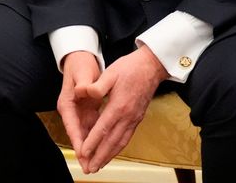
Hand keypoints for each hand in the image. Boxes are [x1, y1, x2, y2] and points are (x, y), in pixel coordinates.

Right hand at [58, 51, 102, 160]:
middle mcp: (71, 111)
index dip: (78, 141)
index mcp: (67, 103)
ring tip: (97, 164)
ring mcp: (79, 112)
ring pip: (85, 135)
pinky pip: (92, 129)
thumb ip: (84, 83)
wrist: (80, 58)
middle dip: (84, 152)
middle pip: (78, 135)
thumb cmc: (80, 64)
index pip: (72, 126)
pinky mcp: (87, 111)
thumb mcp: (82, 72)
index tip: (84, 153)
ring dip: (91, 149)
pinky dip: (97, 140)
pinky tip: (103, 149)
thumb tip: (82, 90)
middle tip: (90, 167)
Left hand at [76, 46, 168, 173]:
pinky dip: (118, 148)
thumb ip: (97, 85)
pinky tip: (112, 152)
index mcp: (119, 106)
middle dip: (99, 156)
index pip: (103, 128)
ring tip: (99, 166)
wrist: (152, 66)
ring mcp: (134, 119)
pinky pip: (127, 137)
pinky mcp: (137, 118)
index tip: (83, 152)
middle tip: (89, 168)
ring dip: (109, 156)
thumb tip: (85, 92)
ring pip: (120, 142)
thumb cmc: (130, 68)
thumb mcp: (110, 72)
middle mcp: (128, 116)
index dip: (92, 142)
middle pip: (112, 141)